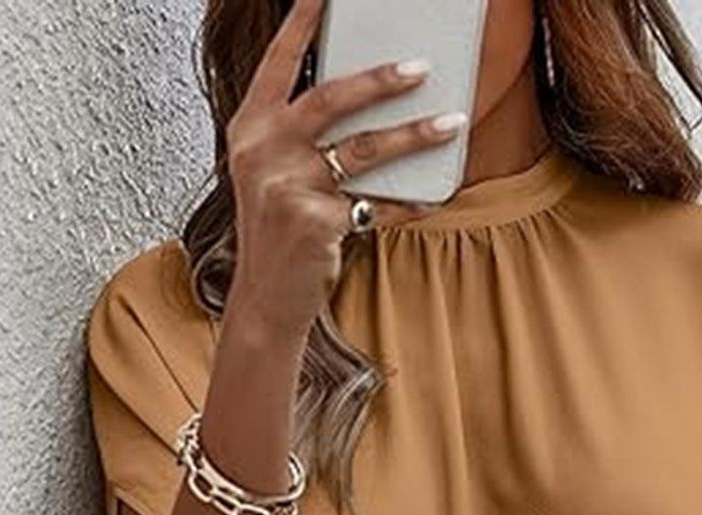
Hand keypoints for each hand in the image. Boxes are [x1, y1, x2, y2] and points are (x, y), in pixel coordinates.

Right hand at [226, 0, 466, 337]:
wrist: (266, 300)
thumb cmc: (278, 234)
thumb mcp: (274, 176)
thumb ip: (303, 137)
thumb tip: (367, 101)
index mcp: (249, 129)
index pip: (280, 63)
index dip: (303, 23)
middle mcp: (263, 151)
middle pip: (330, 99)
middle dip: (380, 80)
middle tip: (422, 66)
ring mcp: (287, 187)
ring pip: (364, 150)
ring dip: (414, 135)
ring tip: (452, 122)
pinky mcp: (314, 223)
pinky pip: (377, 204)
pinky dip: (409, 201)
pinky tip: (434, 196)